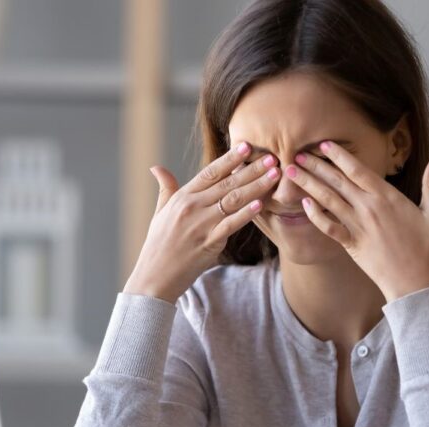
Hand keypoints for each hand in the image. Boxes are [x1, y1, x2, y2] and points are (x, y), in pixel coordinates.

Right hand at [123, 142, 280, 301]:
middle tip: (272, 158)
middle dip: (251, 169)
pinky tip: (261, 204)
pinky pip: (231, 225)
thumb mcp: (160, 212)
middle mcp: (192, 207)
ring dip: (256, 186)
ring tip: (274, 175)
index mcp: (183, 197)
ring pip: (233, 200)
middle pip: (227, 183)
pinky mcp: (209, 243)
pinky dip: (246, 214)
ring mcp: (201, 225)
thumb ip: (165, 188)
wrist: (154, 276)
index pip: (210, 172)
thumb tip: (157, 167)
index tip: (247, 146)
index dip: (230, 159)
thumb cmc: (158, 244)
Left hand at [285, 140, 428, 302]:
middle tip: (297, 152)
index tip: (323, 144)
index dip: (339, 155)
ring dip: (308, 183)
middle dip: (316, 165)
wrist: (415, 284)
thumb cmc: (427, 250)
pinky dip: (315, 215)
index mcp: (387, 197)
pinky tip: (303, 204)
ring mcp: (357, 226)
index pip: (358, 170)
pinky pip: (328, 227)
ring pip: (328, 199)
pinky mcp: (351, 244)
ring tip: (291, 171)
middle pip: (337, 181)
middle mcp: (368, 208)